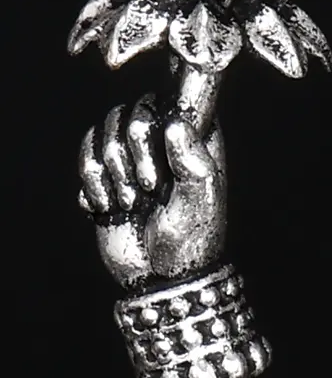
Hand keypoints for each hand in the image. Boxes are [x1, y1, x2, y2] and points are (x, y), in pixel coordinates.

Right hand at [78, 93, 226, 287]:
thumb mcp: (200, 198)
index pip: (165, 100)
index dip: (153, 127)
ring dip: (112, 175)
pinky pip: (84, 160)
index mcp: (192, 138)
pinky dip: (93, 187)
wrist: (158, 277)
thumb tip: (174, 122)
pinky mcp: (105, 177)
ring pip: (102, 135)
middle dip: (131, 157)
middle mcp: (160, 141)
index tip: (161, 167)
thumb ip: (191, 157)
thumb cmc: (191, 238)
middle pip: (126, 115)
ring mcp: (130, 158)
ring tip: (131, 203)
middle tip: (149, 190)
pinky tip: (109, 208)